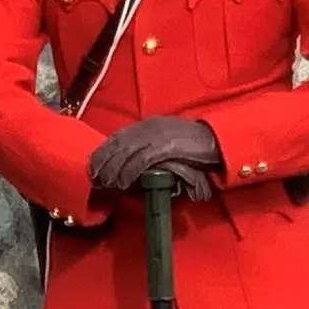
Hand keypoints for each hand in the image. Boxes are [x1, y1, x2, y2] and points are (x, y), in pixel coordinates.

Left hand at [87, 116, 221, 197]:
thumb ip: (151, 145)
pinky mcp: (165, 147)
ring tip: (107, 184)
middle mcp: (148, 127)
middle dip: (103, 162)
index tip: (93, 165)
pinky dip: (129, 172)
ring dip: (113, 170)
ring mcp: (156, 136)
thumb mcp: (167, 139)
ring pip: (126, 153)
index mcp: (147, 124)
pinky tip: (123, 182)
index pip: (118, 137)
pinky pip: (141, 160)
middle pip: (118, 144)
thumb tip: (135, 160)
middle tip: (94, 177)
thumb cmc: (192, 143)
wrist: (214, 140)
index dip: (103, 151)